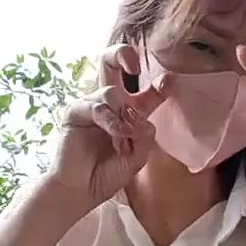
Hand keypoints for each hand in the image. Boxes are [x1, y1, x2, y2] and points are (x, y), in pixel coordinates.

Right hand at [49, 44, 165, 209]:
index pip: (147, 91)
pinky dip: (110, 120)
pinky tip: (116, 134)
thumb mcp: (137, 158)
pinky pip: (96, 106)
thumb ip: (144, 137)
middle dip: (123, 54)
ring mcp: (91, 105)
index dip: (160, 84)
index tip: (170, 84)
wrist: (82, 190)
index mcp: (129, 112)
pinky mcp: (75, 113)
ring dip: (122, 115)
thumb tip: (141, 118)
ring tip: (123, 138)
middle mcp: (110, 104)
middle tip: (134, 65)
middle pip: (111, 62)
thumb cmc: (107, 174)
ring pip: (112, 91)